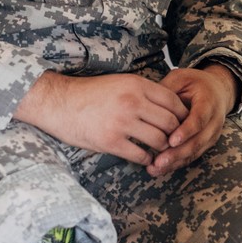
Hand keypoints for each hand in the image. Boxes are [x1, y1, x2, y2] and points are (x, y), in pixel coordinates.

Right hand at [14, 72, 188, 165]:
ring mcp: (122, 122)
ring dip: (162, 149)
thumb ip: (142, 92)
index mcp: (136, 85)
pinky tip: (143, 158)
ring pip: (159, 141)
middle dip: (175, 135)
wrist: (59, 103)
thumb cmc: (89, 94)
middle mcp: (133, 102)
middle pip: (171, 123)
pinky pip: (141, 155)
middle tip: (173, 141)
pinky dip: (146, 159)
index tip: (181, 124)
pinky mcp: (111, 142)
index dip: (182, 115)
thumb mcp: (119, 83)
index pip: (173, 102)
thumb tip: (167, 105)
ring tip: (159, 151)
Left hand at [148, 65, 236, 177]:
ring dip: (175, 162)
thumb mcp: (181, 78)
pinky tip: (160, 169)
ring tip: (156, 168)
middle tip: (159, 161)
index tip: (172, 140)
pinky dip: (176, 163)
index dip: (187, 131)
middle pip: (198, 141)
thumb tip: (148, 104)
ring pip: (195, 152)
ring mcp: (211, 135)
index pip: (199, 119)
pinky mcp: (205, 143)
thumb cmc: (195, 83)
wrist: (217, 91)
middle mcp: (214, 121)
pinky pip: (192, 156)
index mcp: (209, 102)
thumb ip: (167, 90)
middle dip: (178, 153)